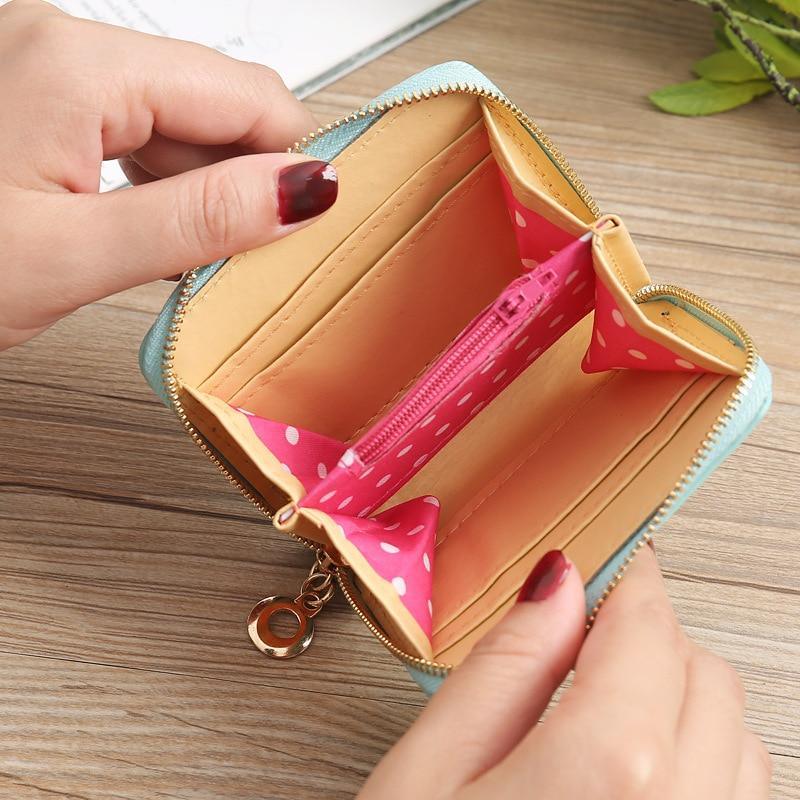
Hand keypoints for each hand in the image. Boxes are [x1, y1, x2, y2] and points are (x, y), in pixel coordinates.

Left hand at [0, 0, 336, 349]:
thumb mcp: (70, 258)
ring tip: (191, 257)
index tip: (315, 225)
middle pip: (217, 100)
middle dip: (248, 178)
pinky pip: (134, 128)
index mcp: (75, 62)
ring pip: (180, 117)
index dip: (295, 162)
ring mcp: (44, 63)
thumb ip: (197, 220)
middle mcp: (59, 39)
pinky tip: (152, 231)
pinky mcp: (34, 94)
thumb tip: (304, 192)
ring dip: (205, 186)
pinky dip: (161, 181)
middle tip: (247, 258)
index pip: (249, 94)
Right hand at [359, 546, 771, 798]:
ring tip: (605, 704)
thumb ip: (503, 669)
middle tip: (588, 636)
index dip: (632, 581)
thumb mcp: (429, 775)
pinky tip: (640, 774)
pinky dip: (707, 763)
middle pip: (705, 676)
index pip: (647, 629)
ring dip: (685, 699)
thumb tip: (556, 585)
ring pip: (740, 741)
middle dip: (654, 637)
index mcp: (606, 776)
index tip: (617, 561)